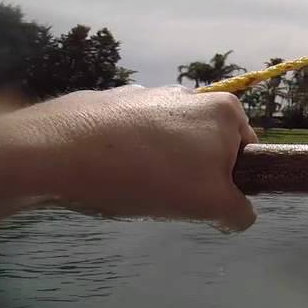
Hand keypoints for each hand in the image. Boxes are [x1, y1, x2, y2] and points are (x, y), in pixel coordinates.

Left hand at [10, 86, 257, 230]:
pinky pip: (129, 135)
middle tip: (168, 198)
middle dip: (192, 173)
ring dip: (157, 165)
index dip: (229, 182)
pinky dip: (124, 154)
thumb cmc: (149, 174)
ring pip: (166, 141)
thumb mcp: (209, 204)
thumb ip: (237, 211)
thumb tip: (240, 215)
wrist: (60, 150)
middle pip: (205, 145)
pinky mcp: (109, 102)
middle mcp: (191, 94)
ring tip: (130, 188)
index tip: (203, 200)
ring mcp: (148, 93)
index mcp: (224, 110)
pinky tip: (104, 173)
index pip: (246, 150)